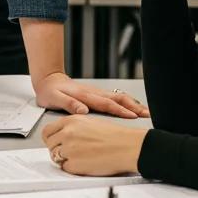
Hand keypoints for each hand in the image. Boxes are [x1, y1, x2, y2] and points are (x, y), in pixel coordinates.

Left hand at [33, 72, 149, 117]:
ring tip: (147, 112)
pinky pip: (116, 97)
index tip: (133, 116)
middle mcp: (94, 93)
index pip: (106, 104)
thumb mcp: (55, 99)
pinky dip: (128, 102)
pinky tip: (134, 107)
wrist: (49, 81)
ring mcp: (97, 93)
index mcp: (85, 96)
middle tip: (148, 115)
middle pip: (118, 99)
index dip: (120, 110)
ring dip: (133, 104)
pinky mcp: (98, 94)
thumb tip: (83, 111)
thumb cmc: (50, 92)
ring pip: (119, 97)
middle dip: (134, 107)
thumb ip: (68, 104)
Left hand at [42, 115, 147, 174]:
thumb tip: (62, 136)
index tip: (54, 143)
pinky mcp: (74, 163)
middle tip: (70, 153)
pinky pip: (65, 168)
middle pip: (50, 144)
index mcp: (71, 121)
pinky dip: (73, 168)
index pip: (47, 131)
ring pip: (56, 157)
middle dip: (57, 150)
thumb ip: (73, 128)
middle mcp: (67, 133)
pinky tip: (86, 164)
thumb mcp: (90, 123)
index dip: (51, 139)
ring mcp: (69, 149)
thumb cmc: (115, 136)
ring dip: (65, 159)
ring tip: (82, 158)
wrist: (128, 147)